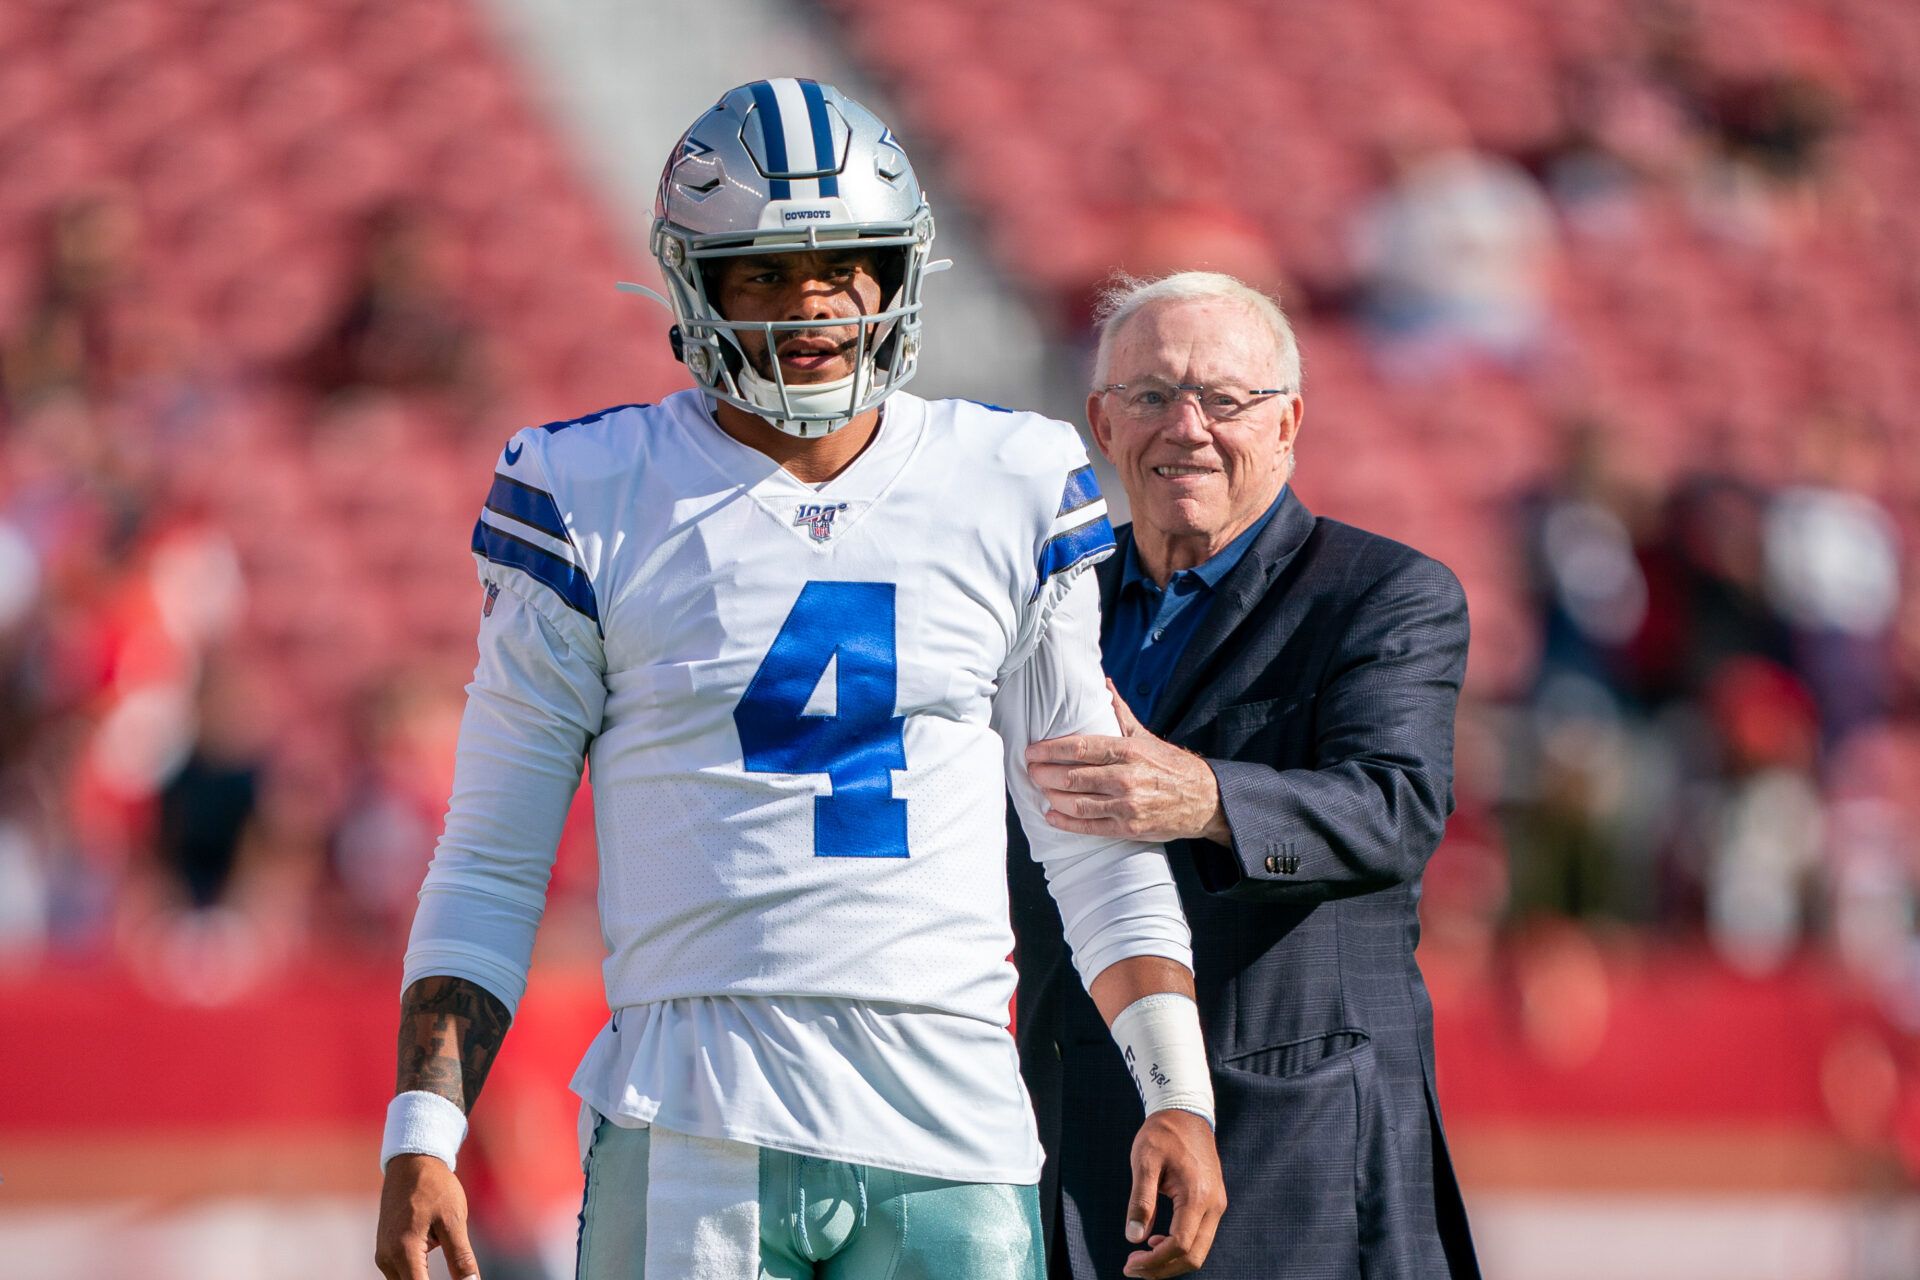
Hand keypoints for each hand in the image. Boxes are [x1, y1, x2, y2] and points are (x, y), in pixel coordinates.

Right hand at [375, 1154, 479, 1279]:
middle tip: (462, 1277)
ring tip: (450, 1265)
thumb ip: (461, 1257)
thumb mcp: (454, 1220)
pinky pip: (401, 1274)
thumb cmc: (435, 1187)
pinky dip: (417, 1275)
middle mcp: (387, 1258)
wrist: (412, 1163)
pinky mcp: (385, 1251)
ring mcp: (383, 1255)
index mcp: (404, 1251)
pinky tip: (434, 1263)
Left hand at [1026, 681, 1230, 843]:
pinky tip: (1052, 815)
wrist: (1204, 799)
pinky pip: (1090, 826)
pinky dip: (1066, 822)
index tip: (1032, 750)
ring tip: (1040, 789)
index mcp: (1128, 751)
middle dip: (1045, 774)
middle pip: (1073, 776)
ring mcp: (1127, 806)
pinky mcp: (1128, 828)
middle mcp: (1126, 778)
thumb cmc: (1170, 765)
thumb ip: (1120, 712)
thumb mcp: (1144, 736)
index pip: (1080, 748)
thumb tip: (1103, 684)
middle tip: (1030, 770)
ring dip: (1052, 797)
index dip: (1050, 750)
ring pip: (1077, 803)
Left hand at [1123, 1108, 1226, 1277]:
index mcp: (1197, 1195)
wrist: (1186, 1113)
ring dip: (1170, 1261)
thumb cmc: (1162, 1134)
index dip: (1154, 1262)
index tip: (1129, 1264)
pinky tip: (1156, 1241)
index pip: (1179, 1244)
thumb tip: (1133, 1237)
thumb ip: (1140, 1200)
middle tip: (1132, 1267)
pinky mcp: (1214, 1204)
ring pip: (1199, 1250)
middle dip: (1162, 1268)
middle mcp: (1214, 1205)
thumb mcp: (1144, 1161)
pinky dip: (1179, 1248)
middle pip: (1194, 1256)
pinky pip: (1200, 1237)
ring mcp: (1217, 1205)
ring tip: (1141, 1257)